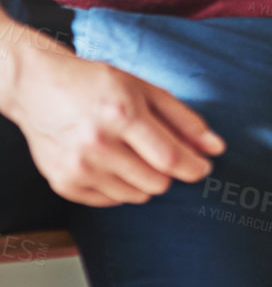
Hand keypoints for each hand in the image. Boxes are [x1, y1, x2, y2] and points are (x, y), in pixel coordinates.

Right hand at [0, 31, 223, 206]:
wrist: (38, 88)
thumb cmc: (98, 85)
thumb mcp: (146, 90)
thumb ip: (185, 120)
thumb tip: (217, 148)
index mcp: (121, 115)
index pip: (170, 158)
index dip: (194, 167)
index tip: (204, 168)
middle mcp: (97, 144)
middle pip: (157, 182)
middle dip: (168, 171)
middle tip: (160, 153)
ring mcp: (77, 167)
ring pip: (137, 195)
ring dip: (145, 180)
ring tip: (130, 153)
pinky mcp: (63, 183)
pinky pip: (111, 201)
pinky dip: (120, 187)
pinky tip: (111, 162)